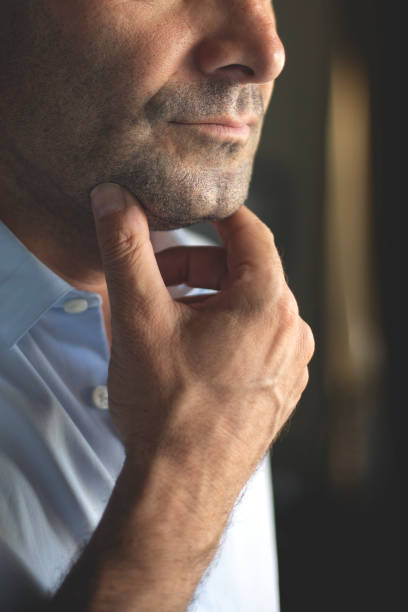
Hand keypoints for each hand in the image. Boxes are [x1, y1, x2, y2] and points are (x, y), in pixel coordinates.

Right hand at [90, 182, 313, 530]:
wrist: (179, 489)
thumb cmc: (166, 407)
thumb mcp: (138, 317)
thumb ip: (126, 250)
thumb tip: (115, 200)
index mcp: (269, 304)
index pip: (250, 233)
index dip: (216, 215)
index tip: (189, 210)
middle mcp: (293, 332)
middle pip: (245, 272)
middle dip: (197, 266)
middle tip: (155, 279)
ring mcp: (291, 365)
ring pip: (249, 309)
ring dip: (207, 302)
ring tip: (165, 321)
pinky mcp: (280, 391)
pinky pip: (256, 342)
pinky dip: (223, 334)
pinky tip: (188, 355)